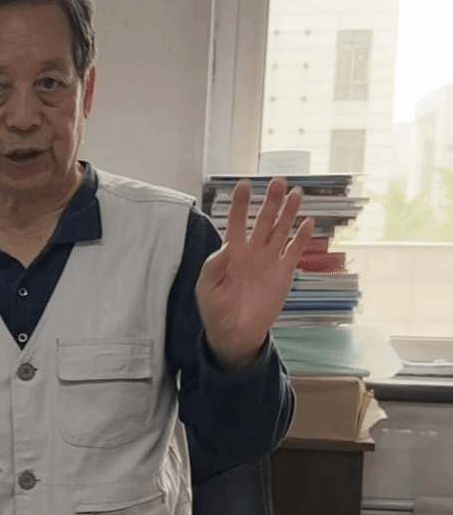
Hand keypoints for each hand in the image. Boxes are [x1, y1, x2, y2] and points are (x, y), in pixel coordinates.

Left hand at [196, 177, 314, 372]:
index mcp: (231, 252)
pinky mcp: (283, 273)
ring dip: (288, 213)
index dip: (240, 204)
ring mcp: (268, 261)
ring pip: (280, 231)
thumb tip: (225, 247)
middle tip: (278, 181)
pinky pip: (293, 252)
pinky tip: (308, 222)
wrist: (235, 332)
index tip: (243, 185)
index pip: (235, 222)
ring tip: (296, 193)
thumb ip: (212, 267)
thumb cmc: (216, 309)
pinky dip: (301, 238)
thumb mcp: (206, 288)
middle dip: (270, 202)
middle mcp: (252, 252)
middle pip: (263, 221)